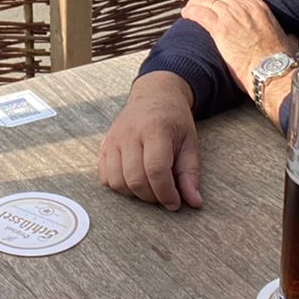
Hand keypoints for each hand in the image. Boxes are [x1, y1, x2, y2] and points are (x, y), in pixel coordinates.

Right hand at [99, 72, 202, 209]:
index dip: (166, 193)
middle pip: (135, 179)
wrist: (153, 96)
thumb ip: (190, 173)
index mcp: (155, 129)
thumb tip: (194, 202)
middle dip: (152, 196)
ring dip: (134, 193)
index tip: (174, 202)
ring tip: (150, 187)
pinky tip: (134, 180)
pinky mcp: (104, 145)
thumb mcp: (189, 143)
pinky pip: (105, 177)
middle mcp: (130, 133)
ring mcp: (113, 139)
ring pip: (117, 181)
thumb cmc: (174, 120)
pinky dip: (119, 186)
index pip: (156, 170)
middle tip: (164, 195)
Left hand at [180, 0, 297, 113]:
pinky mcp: (220, 30)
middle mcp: (245, 7)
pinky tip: (186, 14)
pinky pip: (200, 13)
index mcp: (260, 7)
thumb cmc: (280, 61)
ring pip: (207, 0)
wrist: (272, 72)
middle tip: (199, 2)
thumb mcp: (288, 41)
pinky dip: (191, 11)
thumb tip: (293, 37)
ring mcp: (232, 17)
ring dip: (196, 2)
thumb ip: (288, 35)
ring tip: (189, 8)